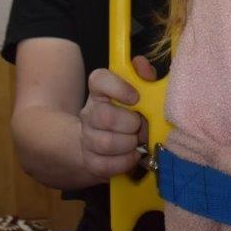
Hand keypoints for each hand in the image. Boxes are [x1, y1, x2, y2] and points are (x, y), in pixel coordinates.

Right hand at [79, 58, 157, 179]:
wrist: (108, 144)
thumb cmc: (130, 113)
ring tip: (138, 142)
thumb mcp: (140, 92)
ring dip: (128, 144)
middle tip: (141, 125)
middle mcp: (90, 113)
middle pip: (104, 116)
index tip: (136, 97)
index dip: (118, 87)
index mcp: (101, 91)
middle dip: (129, 123)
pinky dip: (124, 162)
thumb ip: (143, 77)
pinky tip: (133, 156)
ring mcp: (87, 138)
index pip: (99, 80)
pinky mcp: (90, 161)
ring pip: (105, 143)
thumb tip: (141, 64)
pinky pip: (105, 165)